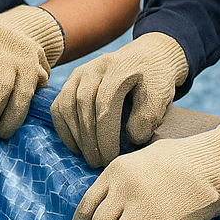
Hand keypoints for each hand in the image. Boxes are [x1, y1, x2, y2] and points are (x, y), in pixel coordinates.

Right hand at [51, 32, 187, 167]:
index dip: (105, 136)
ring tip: (90, 157)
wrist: (149, 55)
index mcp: (118, 69)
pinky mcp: (72, 80)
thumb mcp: (161, 95)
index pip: (104, 105)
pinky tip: (76, 146)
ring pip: (67, 106)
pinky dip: (64, 128)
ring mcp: (80, 72)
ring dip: (76, 136)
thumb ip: (149, 116)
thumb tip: (131, 138)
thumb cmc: (156, 79)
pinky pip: (58, 106)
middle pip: (83, 107)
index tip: (112, 158)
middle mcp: (95, 67)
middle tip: (99, 163)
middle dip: (90, 140)